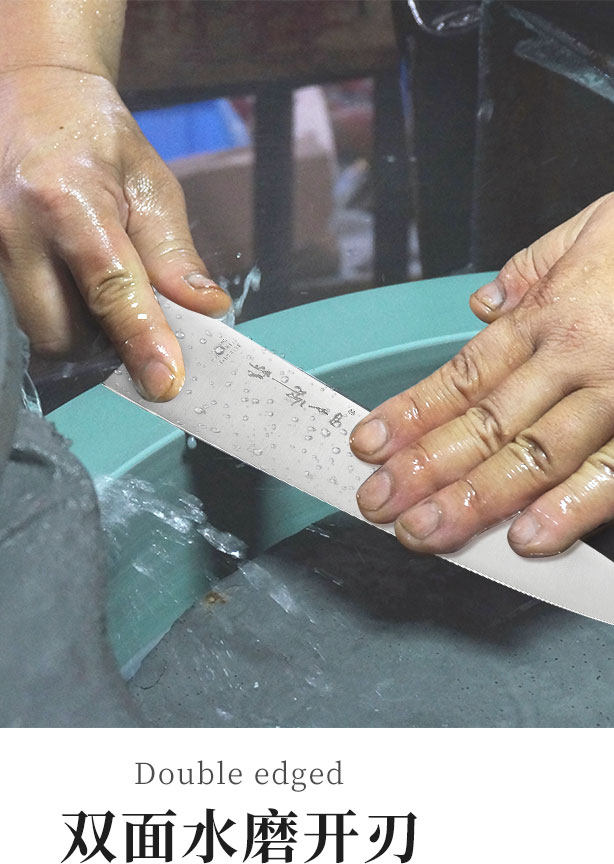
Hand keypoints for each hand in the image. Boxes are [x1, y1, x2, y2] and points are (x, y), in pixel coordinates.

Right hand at [0, 67, 229, 400]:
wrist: (24, 91)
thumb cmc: (97, 140)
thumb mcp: (151, 186)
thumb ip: (174, 255)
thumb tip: (205, 312)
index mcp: (66, 199)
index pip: (110, 292)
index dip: (140, 340)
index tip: (164, 384)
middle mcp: (6, 224)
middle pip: (58, 333)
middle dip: (95, 339)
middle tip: (113, 307)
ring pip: (22, 335)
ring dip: (60, 331)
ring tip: (75, 289)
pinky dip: (26, 315)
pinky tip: (41, 282)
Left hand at [351, 192, 613, 556]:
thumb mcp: (591, 231)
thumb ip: (532, 269)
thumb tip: (484, 305)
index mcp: (550, 316)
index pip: (463, 377)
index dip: (411, 415)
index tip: (369, 446)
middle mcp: (574, 358)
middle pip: (486, 424)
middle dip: (426, 469)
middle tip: (379, 504)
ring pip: (535, 455)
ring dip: (477, 498)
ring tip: (428, 531)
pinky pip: (613, 471)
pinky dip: (572, 508)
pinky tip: (529, 538)